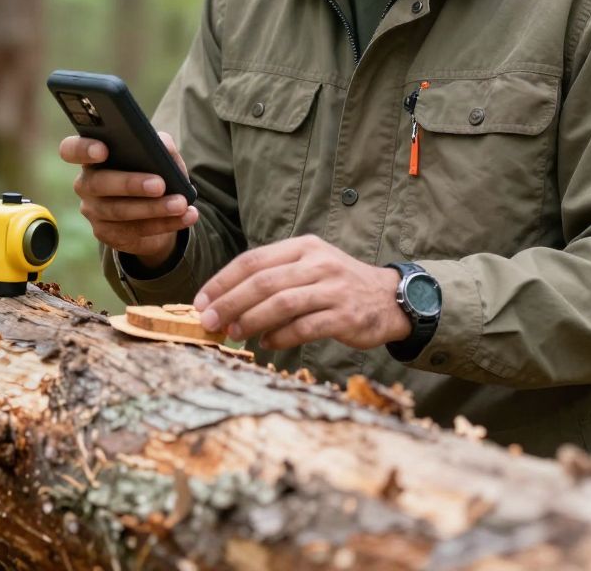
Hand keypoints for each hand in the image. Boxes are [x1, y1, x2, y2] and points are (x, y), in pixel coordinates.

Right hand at [59, 131, 198, 267]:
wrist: (155, 208)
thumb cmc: (151, 170)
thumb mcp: (158, 154)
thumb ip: (159, 144)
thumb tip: (163, 145)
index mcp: (92, 156)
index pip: (71, 149)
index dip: (82, 149)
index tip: (102, 150)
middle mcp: (86, 184)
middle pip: (99, 183)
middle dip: (130, 183)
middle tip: (159, 184)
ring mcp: (94, 211)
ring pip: (119, 211)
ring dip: (154, 208)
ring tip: (180, 203)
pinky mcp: (108, 234)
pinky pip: (136, 231)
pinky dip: (165, 223)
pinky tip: (186, 216)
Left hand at [192, 235, 410, 350]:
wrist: (389, 298)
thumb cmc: (338, 284)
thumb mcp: (308, 267)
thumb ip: (273, 279)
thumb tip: (226, 304)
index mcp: (302, 247)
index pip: (253, 260)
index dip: (222, 281)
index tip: (201, 301)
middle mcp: (317, 263)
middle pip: (263, 281)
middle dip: (229, 302)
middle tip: (208, 321)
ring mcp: (333, 288)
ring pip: (282, 303)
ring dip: (251, 320)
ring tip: (231, 333)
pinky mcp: (345, 315)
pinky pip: (305, 327)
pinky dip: (281, 337)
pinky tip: (266, 343)